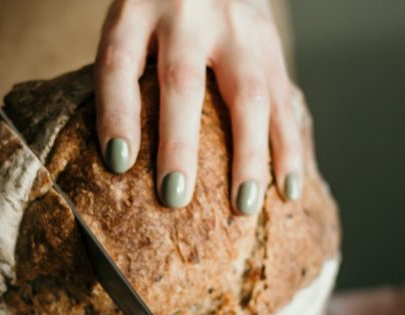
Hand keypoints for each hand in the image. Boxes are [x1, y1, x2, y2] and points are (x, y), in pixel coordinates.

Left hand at [95, 0, 301, 212]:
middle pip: (182, 81)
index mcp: (136, 10)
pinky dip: (288, 146)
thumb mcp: (129, 20)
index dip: (117, 115)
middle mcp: (187, 12)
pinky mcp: (270, 39)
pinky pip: (282, 97)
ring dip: (248, 156)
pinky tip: (286, 187)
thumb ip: (124, 68)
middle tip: (174, 197)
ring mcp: (236, 24)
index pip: (119, 64)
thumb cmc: (158, 6)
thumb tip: (119, 157)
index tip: (118, 163)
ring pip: (247, 93)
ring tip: (243, 206)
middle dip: (179, 145)